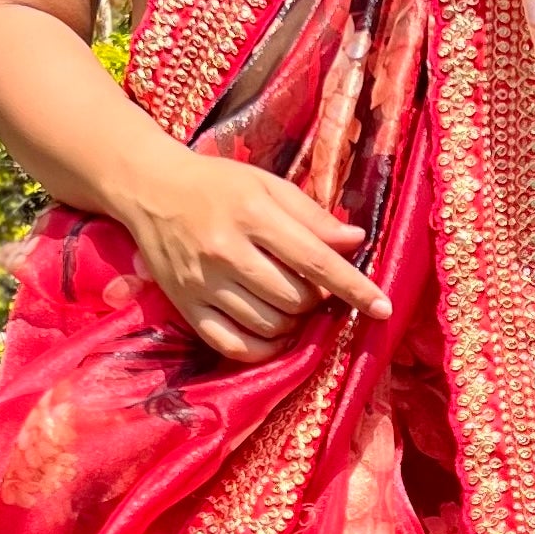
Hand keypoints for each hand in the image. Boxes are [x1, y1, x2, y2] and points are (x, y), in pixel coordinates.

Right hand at [125, 148, 389, 367]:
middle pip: (294, 298)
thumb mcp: (268, 186)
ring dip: (293, 323)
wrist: (150, 191)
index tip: (383, 307)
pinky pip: (234, 346)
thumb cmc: (219, 184)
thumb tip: (356, 242)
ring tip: (290, 302)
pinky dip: (264, 349)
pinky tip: (274, 332)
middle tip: (312, 285)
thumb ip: (312, 216)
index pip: (315, 259)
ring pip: (269, 325)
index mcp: (252, 214)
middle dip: (317, 300)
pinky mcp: (186, 306)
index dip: (353, 287)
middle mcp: (226, 251)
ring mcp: (203, 283)